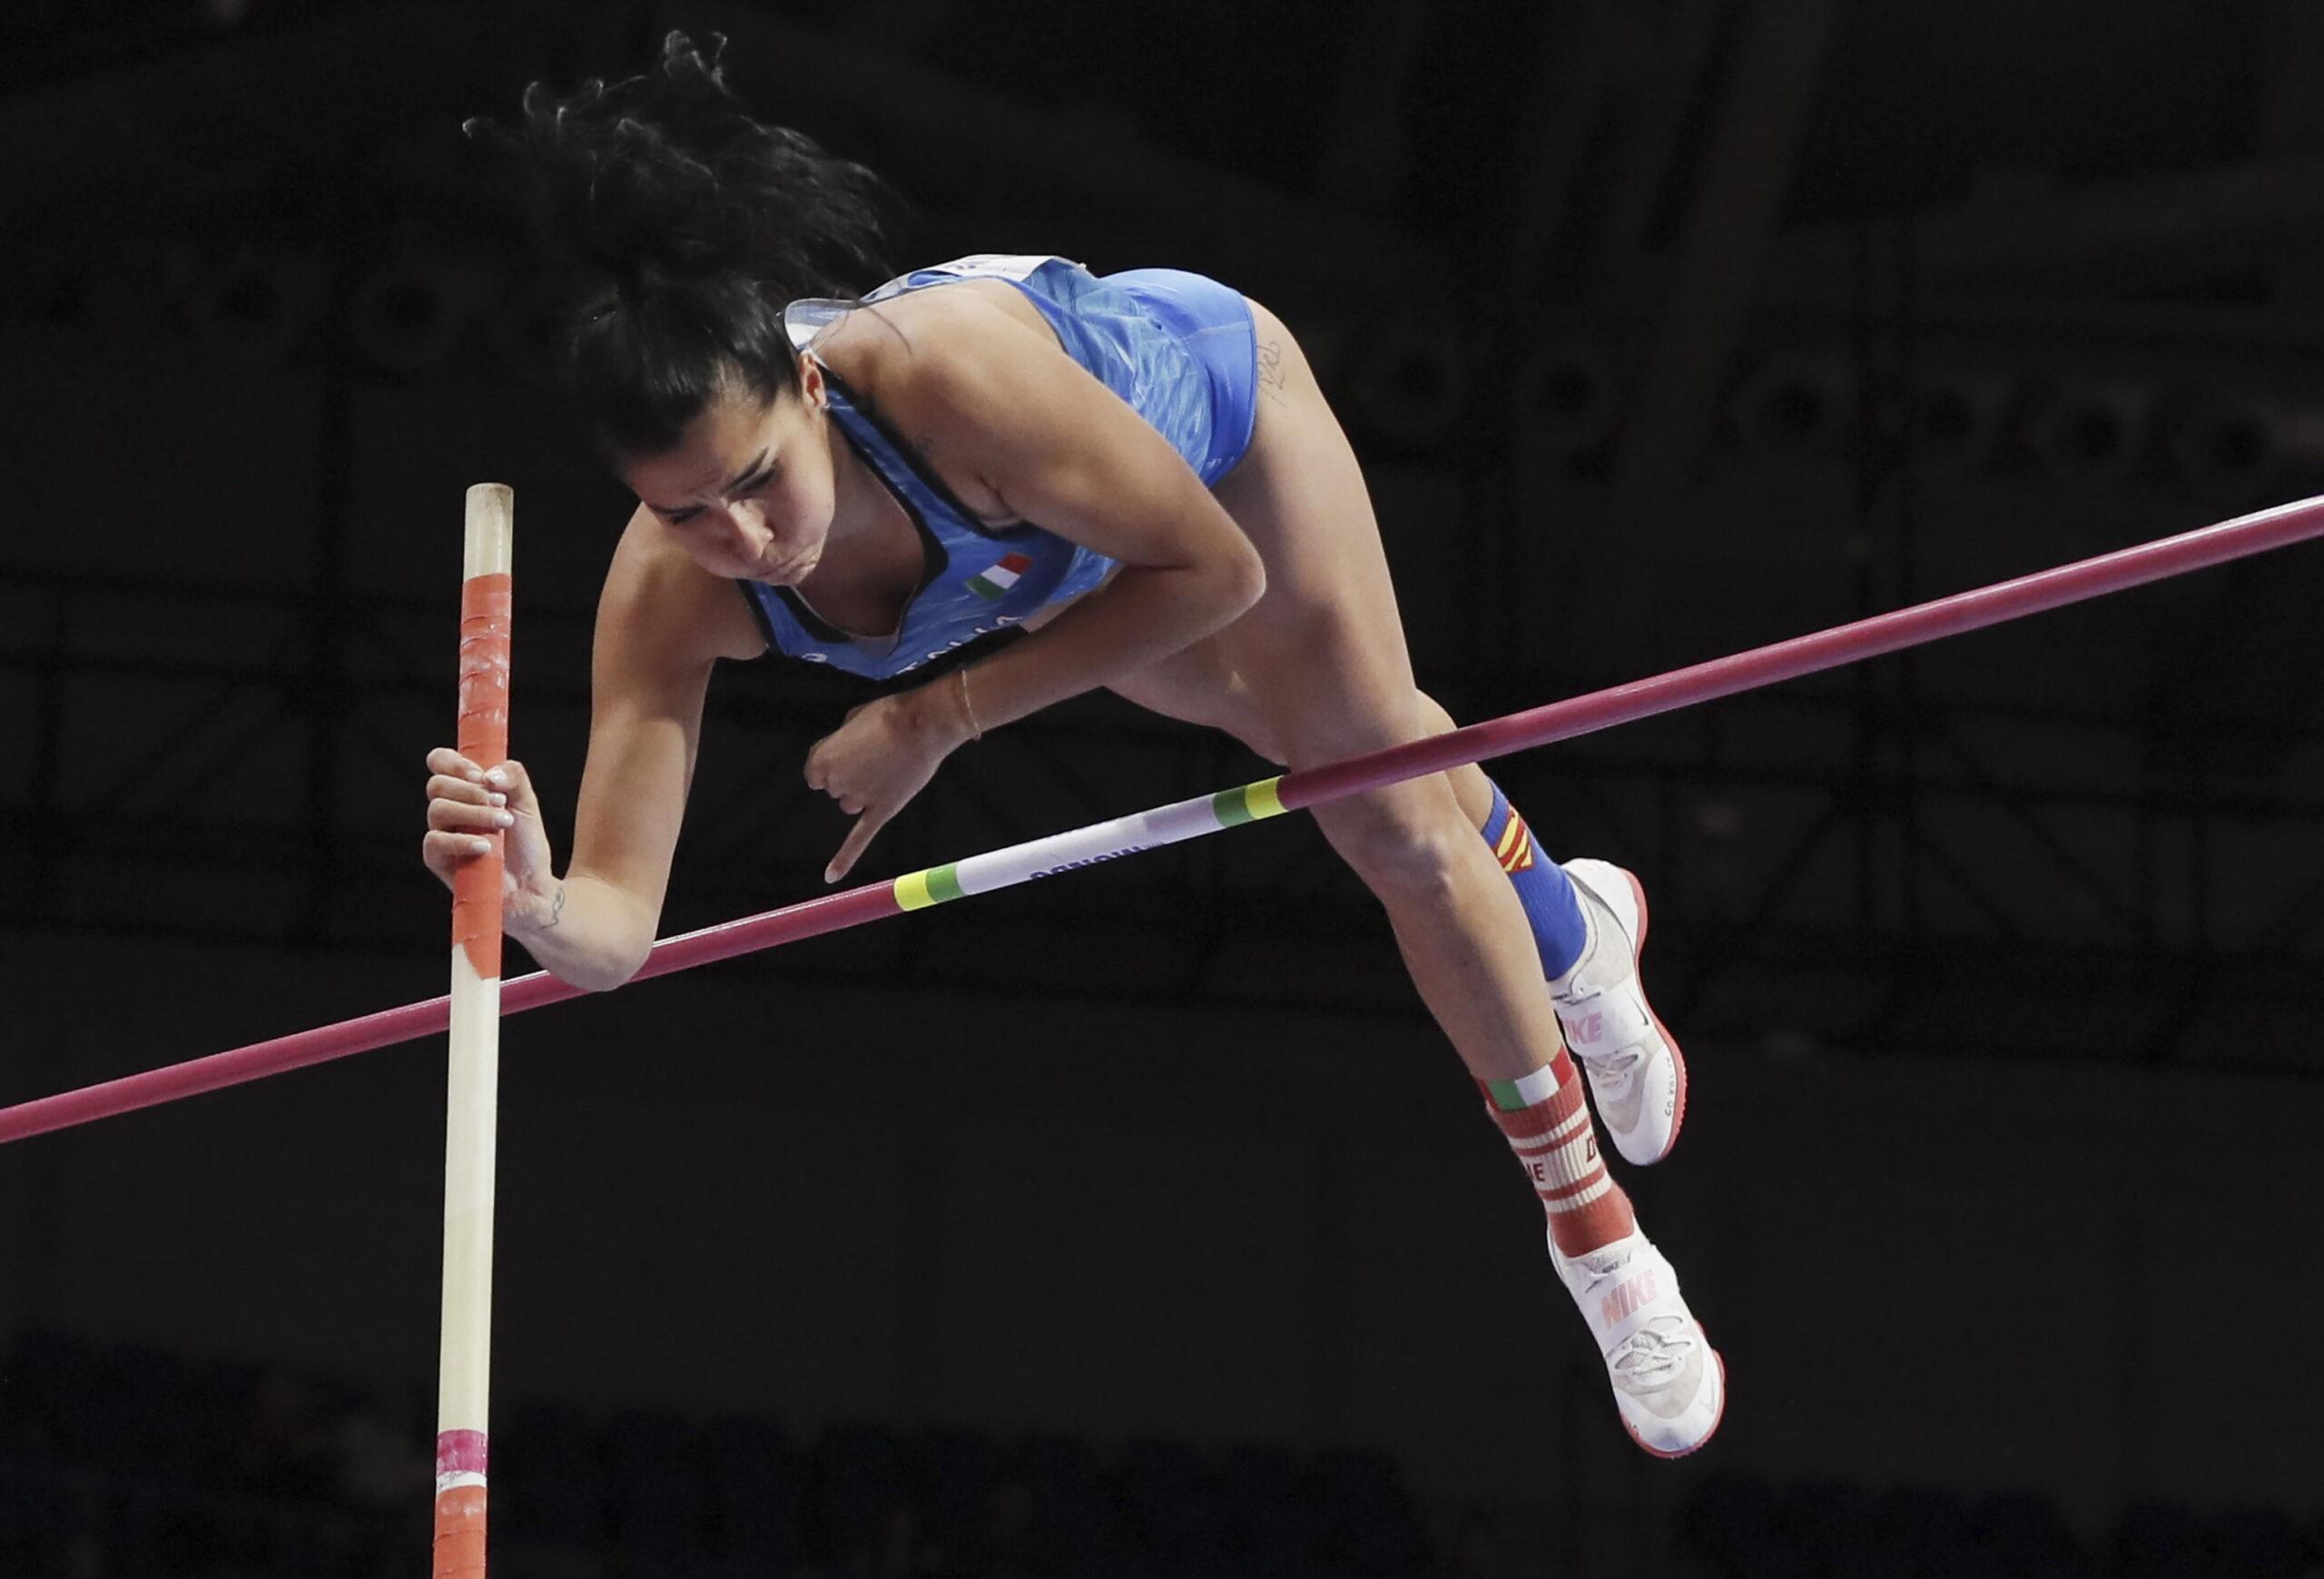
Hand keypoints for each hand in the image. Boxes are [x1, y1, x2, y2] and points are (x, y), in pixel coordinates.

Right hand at [421, 748, 559, 925]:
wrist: (531, 884)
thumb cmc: (525, 843)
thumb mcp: (527, 802)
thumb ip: (513, 776)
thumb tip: (489, 776)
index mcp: (464, 789)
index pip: (440, 761)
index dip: (454, 763)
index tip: (480, 776)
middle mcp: (448, 807)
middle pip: (437, 784)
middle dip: (471, 791)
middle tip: (501, 804)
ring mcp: (440, 832)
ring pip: (437, 809)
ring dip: (474, 814)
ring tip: (503, 824)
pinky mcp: (437, 858)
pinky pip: (435, 841)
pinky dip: (462, 841)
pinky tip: (485, 846)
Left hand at [803, 682, 970, 883]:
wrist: (922, 724)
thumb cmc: (888, 715)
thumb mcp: (853, 719)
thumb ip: (842, 743)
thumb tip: (848, 752)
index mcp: (822, 758)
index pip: (815, 771)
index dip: (835, 761)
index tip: (852, 752)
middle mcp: (835, 782)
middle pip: (835, 789)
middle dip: (852, 775)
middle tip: (878, 756)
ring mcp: (858, 799)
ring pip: (850, 805)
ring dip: (862, 793)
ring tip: (887, 771)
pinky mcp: (880, 811)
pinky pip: (858, 839)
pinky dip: (844, 859)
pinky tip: (831, 875)